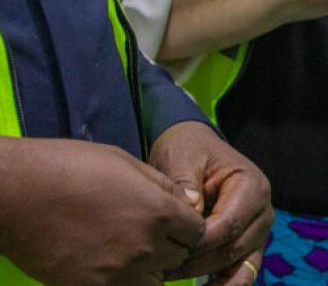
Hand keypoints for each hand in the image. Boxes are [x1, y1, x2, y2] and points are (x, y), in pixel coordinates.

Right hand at [0, 137, 205, 284]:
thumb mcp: (129, 163)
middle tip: (149, 233)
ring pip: (155, 281)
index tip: (174, 220)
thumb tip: (185, 203)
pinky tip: (109, 264)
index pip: (197, 232)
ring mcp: (117, 273)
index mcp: (160, 212)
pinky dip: (125, 281)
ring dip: (150, 269)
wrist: (20, 194)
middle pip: (178, 257)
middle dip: (171, 245)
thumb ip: (164, 187)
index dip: (188, 225)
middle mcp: (145, 247)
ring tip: (130, 250)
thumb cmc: (72, 168)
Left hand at [149, 122, 272, 283]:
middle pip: (232, 249)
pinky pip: (241, 273)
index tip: (165, 250)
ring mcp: (259, 231)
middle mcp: (263, 211)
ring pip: (238, 266)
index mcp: (253, 186)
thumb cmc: (189, 151)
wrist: (195, 150)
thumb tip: (190, 209)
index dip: (197, 243)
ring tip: (173, 279)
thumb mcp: (183, 157)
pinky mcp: (249, 245)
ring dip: (209, 281)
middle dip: (196, 264)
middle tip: (160, 270)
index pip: (227, 225)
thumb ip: (185, 182)